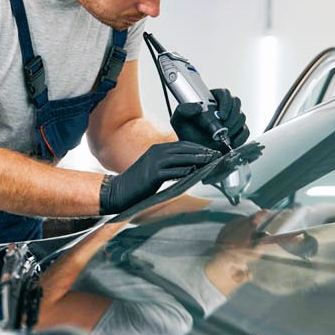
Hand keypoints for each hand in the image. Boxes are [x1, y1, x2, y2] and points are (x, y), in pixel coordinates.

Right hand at [99, 141, 220, 214]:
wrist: (120, 190)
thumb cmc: (138, 182)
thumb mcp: (154, 168)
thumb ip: (169, 165)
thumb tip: (189, 167)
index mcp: (156, 149)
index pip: (181, 145)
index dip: (197, 147)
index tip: (209, 151)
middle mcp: (156, 153)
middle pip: (183, 149)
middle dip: (201, 151)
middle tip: (214, 154)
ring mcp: (154, 163)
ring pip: (180, 158)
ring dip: (197, 159)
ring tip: (209, 161)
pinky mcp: (152, 175)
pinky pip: (172, 172)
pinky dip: (184, 171)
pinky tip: (194, 172)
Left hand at [170, 88, 248, 151]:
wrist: (192, 150)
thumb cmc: (186, 132)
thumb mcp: (179, 119)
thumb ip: (183, 110)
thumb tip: (198, 107)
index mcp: (211, 100)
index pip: (224, 93)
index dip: (226, 102)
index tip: (221, 114)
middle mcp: (223, 107)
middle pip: (236, 103)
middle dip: (232, 115)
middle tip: (224, 127)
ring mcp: (232, 119)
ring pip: (241, 117)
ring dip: (234, 126)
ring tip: (224, 136)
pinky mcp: (237, 132)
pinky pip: (245, 131)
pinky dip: (241, 137)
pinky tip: (232, 142)